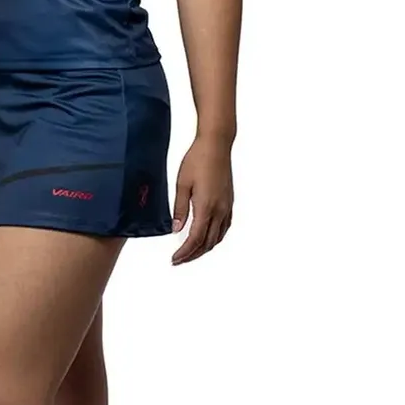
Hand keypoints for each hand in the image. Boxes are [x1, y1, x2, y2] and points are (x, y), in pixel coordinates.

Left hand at [170, 133, 233, 264]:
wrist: (216, 145)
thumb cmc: (198, 159)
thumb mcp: (182, 184)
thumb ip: (179, 209)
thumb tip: (176, 229)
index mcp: (206, 207)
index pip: (195, 239)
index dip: (184, 252)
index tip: (175, 258)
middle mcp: (219, 210)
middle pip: (207, 243)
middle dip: (193, 255)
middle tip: (179, 259)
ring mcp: (227, 207)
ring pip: (217, 237)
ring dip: (204, 248)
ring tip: (191, 252)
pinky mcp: (229, 202)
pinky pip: (224, 227)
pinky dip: (215, 238)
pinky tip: (208, 237)